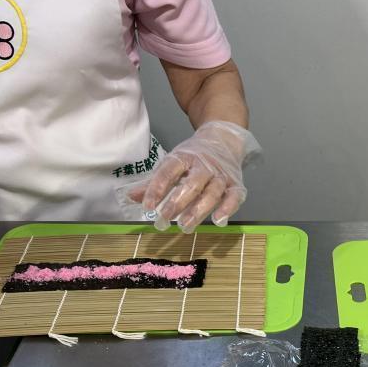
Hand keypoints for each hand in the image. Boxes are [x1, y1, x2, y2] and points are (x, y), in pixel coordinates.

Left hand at [123, 121, 260, 232]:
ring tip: (184, 226)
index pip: (169, 171)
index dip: (157, 188)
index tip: (147, 206)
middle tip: (164, 220)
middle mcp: (205, 165)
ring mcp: (222, 175)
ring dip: (199, 210)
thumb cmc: (194, 157)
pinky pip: (234, 197)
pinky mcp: (236, 185)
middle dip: (177, 203)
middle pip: (192, 184)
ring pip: (212, 192)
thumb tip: (131, 197)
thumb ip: (154, 182)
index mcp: (185, 157)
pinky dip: (227, 208)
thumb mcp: (173, 163)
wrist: (224, 140)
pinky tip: (218, 221)